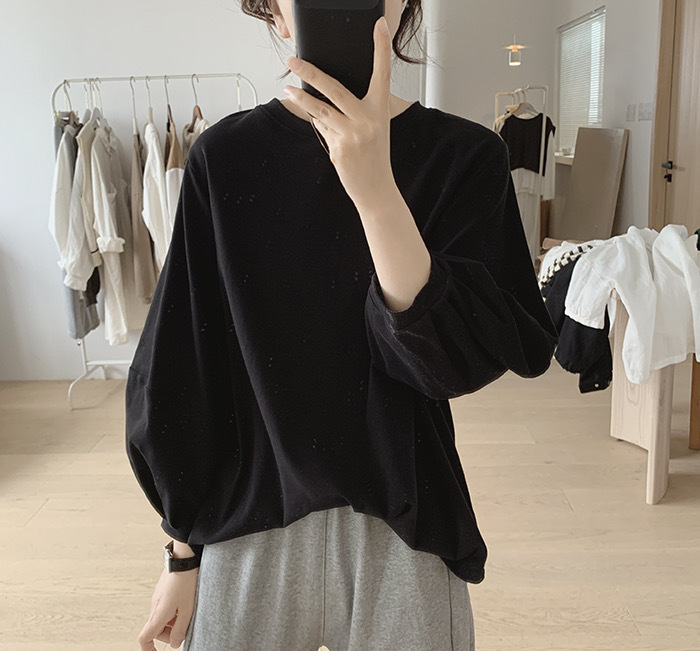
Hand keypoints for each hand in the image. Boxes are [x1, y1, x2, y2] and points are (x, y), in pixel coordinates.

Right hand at [137, 567, 198, 649]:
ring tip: (187, 610)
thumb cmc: (186, 581)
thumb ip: (181, 629)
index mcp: (158, 614)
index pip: (145, 638)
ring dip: (173, 621)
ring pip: (162, 617)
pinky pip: (165, 606)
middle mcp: (154, 606)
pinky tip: (185, 600)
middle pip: (156, 630)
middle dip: (169, 633)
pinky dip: (173, 610)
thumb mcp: (188, 608)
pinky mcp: (162, 589)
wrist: (184, 557)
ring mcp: (157, 597)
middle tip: (185, 626)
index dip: (148, 650)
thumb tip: (174, 643)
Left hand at [283, 16, 394, 209]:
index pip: (382, 73)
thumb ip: (355, 110)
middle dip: (310, 72)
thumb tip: (324, 96)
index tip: (379, 25)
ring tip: (288, 89)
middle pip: (334, 88)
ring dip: (301, 99)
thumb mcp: (374, 128)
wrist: (377, 189)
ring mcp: (352, 133)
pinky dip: (319, 126)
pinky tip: (324, 128)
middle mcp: (368, 118)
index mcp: (380, 109)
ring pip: (320, 109)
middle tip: (293, 61)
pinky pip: (322, 129)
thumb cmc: (375, 157)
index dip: (381, 47)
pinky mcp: (339, 148)